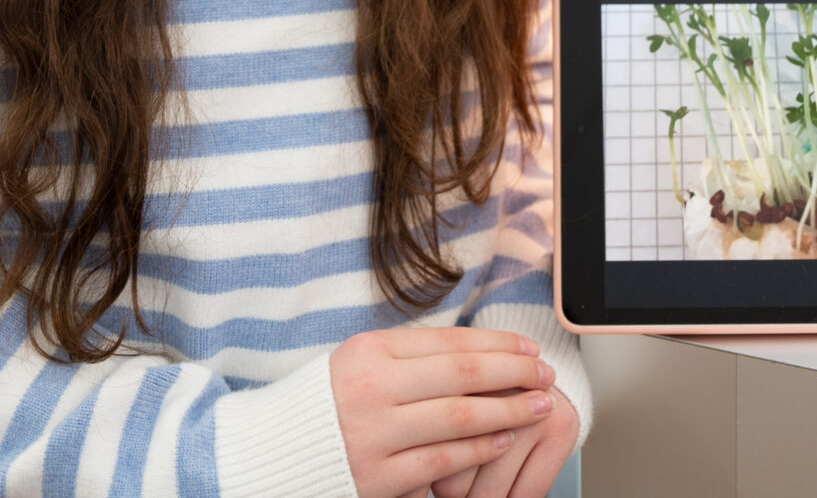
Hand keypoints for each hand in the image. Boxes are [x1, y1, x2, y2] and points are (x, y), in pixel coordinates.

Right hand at [329, 327, 554, 497]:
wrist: (272, 453)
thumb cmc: (325, 405)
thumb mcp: (360, 363)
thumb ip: (410, 356)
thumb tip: (476, 352)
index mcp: (370, 350)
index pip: (450, 341)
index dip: (498, 343)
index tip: (528, 347)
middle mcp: (372, 387)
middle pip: (463, 373)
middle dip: (513, 371)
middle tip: (544, 373)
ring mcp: (374, 434)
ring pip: (459, 416)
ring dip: (507, 410)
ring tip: (537, 405)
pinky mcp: (377, 476)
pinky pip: (440, 460)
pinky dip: (477, 450)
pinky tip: (502, 441)